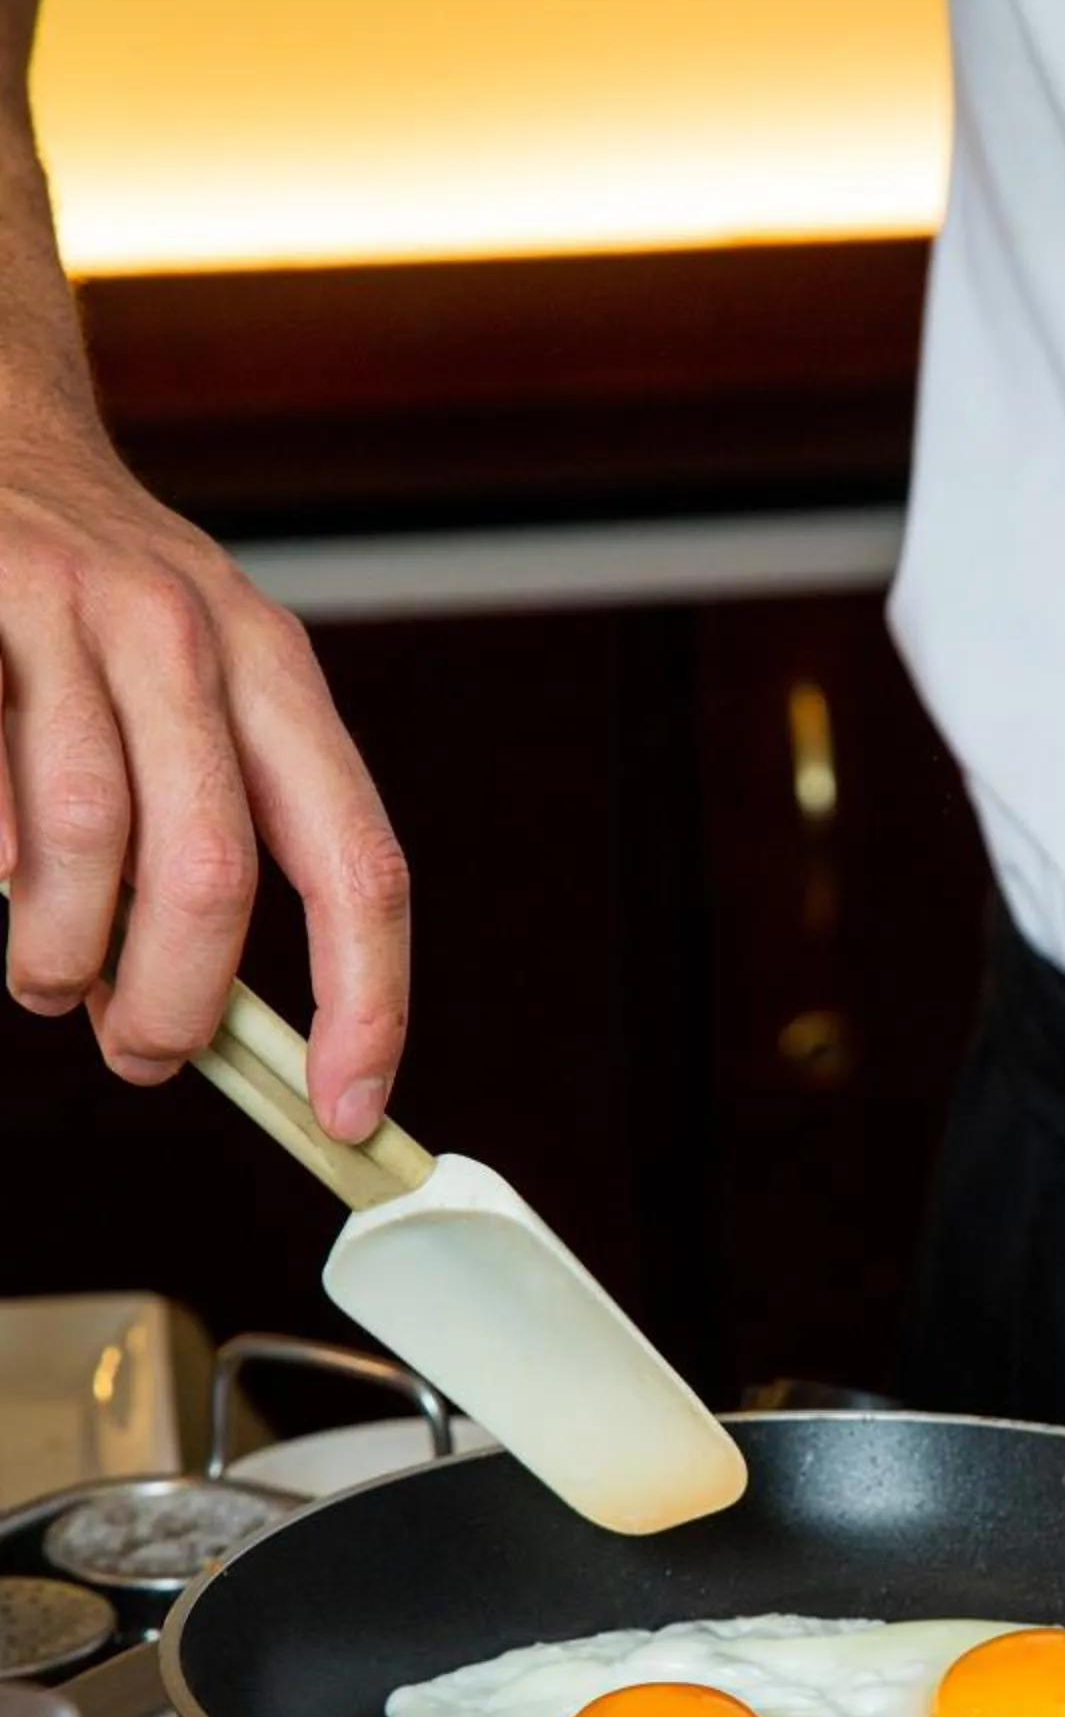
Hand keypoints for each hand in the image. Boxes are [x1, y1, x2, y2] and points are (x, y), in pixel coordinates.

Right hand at [0, 434, 408, 1139]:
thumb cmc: (89, 607)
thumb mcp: (195, 692)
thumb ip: (215, 833)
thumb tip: (214, 1025)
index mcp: (275, 669)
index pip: (359, 863)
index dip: (367, 1004)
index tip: (347, 1109)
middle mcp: (185, 631)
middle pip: (212, 873)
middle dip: (173, 1006)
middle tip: (140, 1051)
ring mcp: (64, 608)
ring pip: (83, 843)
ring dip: (58, 957)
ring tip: (45, 977)